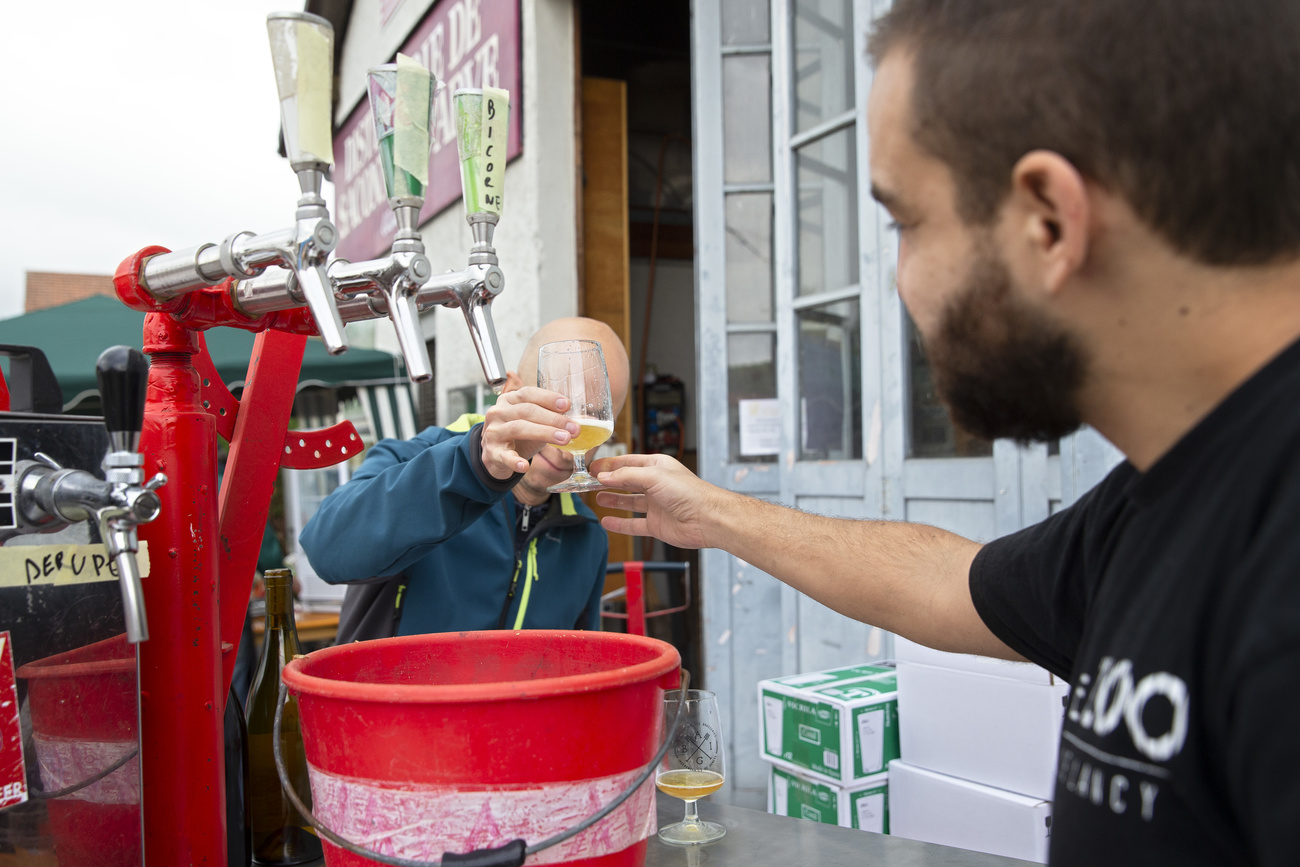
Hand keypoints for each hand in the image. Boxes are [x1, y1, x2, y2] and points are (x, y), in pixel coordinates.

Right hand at [480, 387, 580, 479]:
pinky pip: (504, 456)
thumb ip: (551, 418)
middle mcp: (498, 412)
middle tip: (574, 428)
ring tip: (564, 439)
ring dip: (544, 433)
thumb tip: (580, 421)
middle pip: (527, 411)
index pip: (528, 394)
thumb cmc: (518, 435)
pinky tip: (525, 466)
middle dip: (554, 419)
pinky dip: (515, 461)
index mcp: (509, 400)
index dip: (548, 398)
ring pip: (518, 428)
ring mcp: (493, 432)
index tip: (567, 405)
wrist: (494, 455)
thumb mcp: (533, 422)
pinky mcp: (492, 452)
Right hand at [590, 453, 726, 549]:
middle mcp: (657, 485)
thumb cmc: (688, 492)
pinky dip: (620, 523)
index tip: (592, 468)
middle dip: (609, 481)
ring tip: (597, 497)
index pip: (628, 463)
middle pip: (627, 482)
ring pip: (629, 502)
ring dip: (613, 499)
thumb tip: (604, 476)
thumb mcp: (653, 476)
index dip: (610, 465)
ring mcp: (656, 506)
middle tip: (589, 482)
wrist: (707, 519)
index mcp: (658, 467)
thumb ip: (626, 476)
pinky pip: (634, 524)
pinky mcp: (657, 525)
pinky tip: (607, 521)